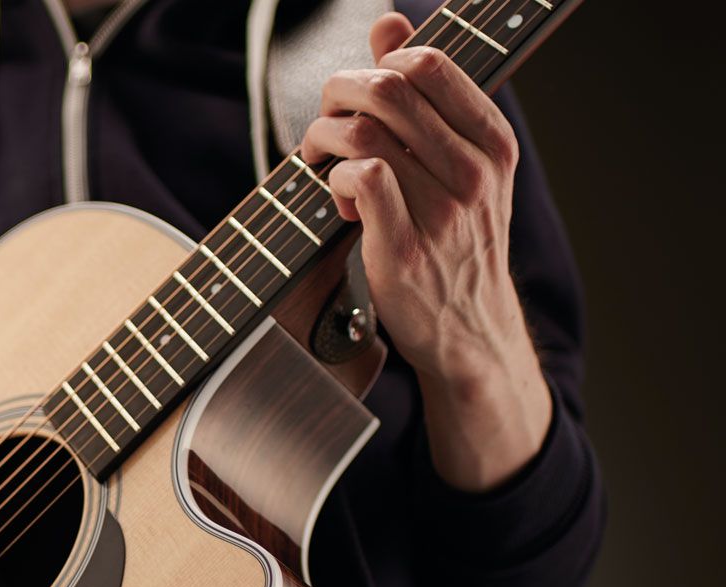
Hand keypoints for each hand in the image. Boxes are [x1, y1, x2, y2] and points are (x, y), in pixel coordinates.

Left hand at [300, 14, 551, 489]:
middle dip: (336, 96)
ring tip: (318, 161)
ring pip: (364, 132)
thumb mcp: (460, 166)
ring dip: (322, 138)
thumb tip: (388, 25)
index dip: (378, 66)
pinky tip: (336, 196)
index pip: (429, 63)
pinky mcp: (405, 247)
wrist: (467, 330)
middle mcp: (474, 172)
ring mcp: (442, 211)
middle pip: (387, 89)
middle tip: (324, 126)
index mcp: (493, 143)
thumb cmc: (456, 243)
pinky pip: (359, 178)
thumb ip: (427, 95)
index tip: (360, 98)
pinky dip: (333, 177)